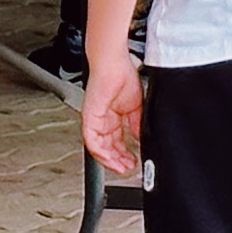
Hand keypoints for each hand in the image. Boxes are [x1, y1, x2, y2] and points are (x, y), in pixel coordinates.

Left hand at [81, 40, 145, 175]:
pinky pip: (91, 141)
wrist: (114, 63)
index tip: (133, 162)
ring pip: (98, 148)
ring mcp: (94, 120)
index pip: (117, 141)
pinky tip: (110, 158)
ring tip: (121, 167)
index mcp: (112, 117)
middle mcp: (101, 120)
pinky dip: (100, 152)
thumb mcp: (135, 106)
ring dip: (110, 160)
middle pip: (107, 147)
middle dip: (118, 160)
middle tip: (128, 169)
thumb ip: (137, 124)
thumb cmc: (123, 76)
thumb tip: (143, 138)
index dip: (124, 153)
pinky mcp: (89, 118)